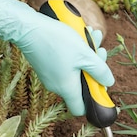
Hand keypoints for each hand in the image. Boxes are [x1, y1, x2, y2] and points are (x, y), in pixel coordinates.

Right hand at [0, 0, 113, 115]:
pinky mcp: (46, 65)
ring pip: (75, 70)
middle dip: (94, 67)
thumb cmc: (57, 41)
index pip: (81, 109)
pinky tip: (80, 35)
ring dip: (87, 55)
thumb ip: (100, 71)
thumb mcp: (85, 55)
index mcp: (67, 89)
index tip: (101, 84)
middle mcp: (56, 86)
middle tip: (100, 49)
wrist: (28, 27)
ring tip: (93, 35)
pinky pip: (65, 63)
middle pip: (82, 84)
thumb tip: (109, 82)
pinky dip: (75, 52)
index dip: (93, 100)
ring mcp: (50, 75)